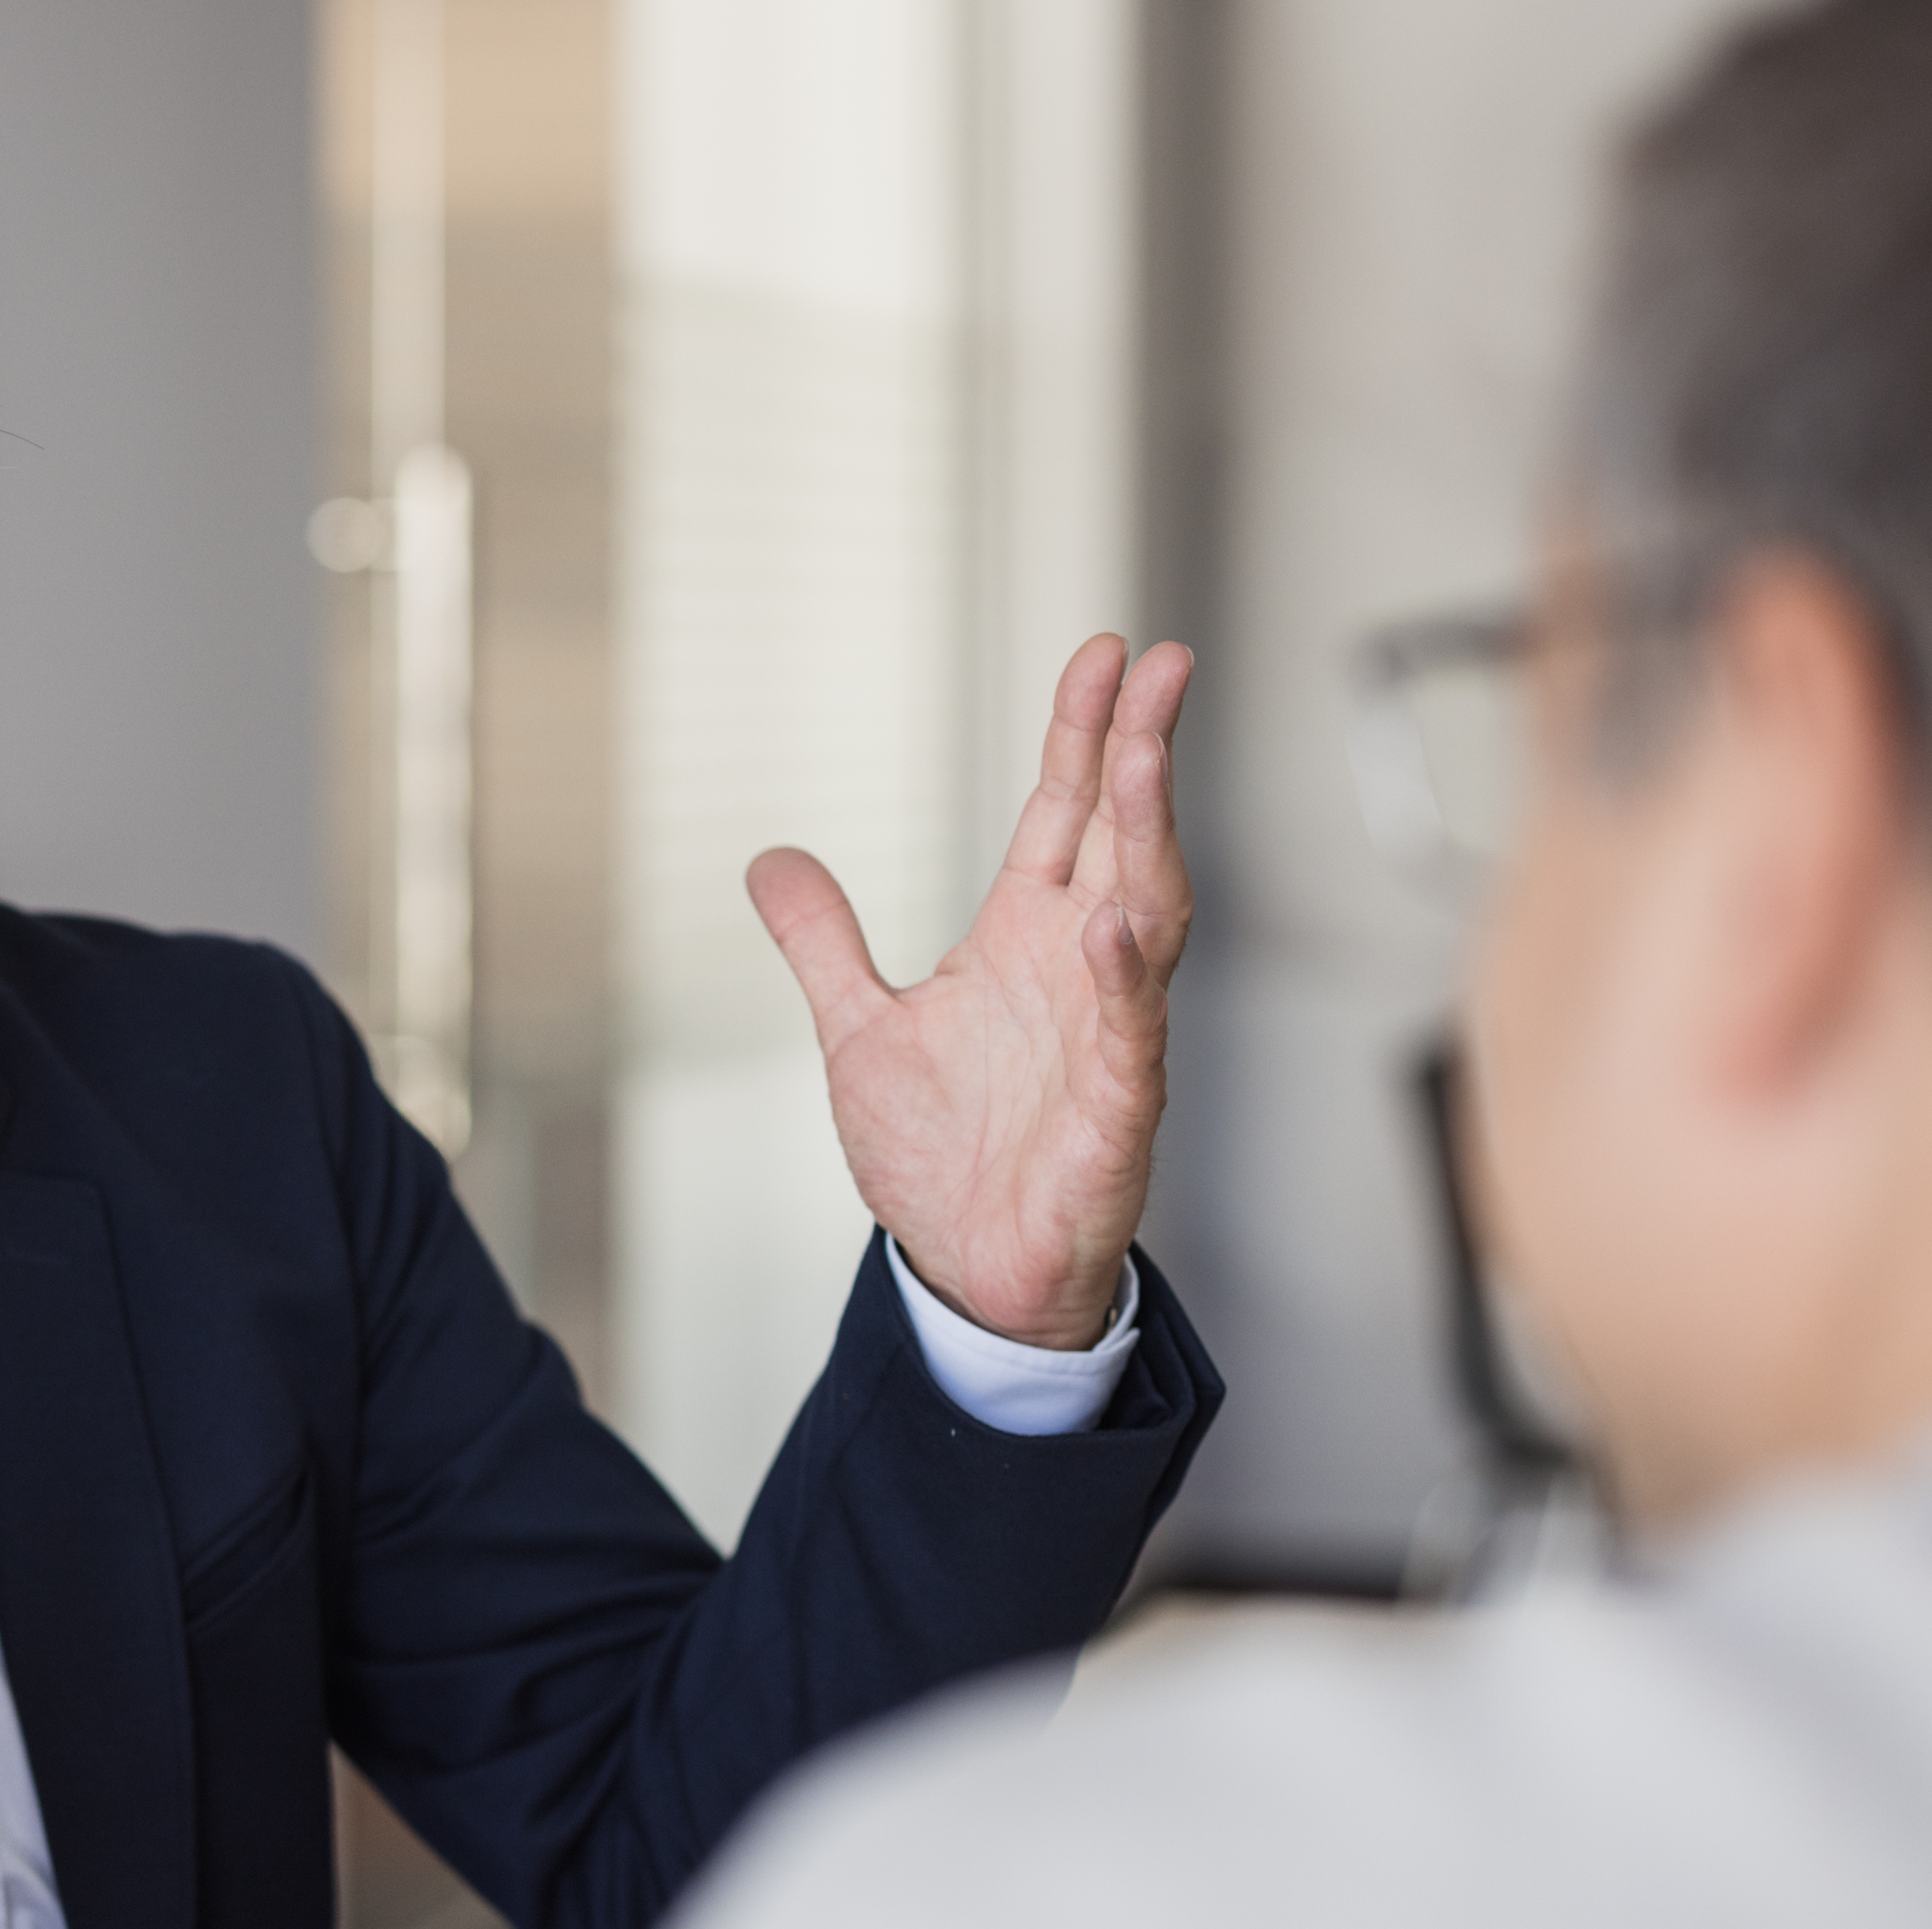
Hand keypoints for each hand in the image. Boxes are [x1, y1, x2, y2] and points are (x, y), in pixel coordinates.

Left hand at [751, 634, 1197, 1350]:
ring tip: (1144, 757)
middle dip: (1141, 749)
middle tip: (1163, 663)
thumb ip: (822, 943)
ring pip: (1147, 914)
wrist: (968, 1271)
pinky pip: (1129, 1034)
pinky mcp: (1116, 1110)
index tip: (1107, 655)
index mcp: (1024, 940)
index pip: (1065, 812)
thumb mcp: (858, 1029)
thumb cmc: (942, 1157)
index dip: (1084, 734)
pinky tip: (1114, 922)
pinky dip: (1123, 979)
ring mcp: (1107, 1035)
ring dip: (1149, 835)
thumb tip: (768, 861)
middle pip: (1122, 837)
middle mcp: (1077, 970)